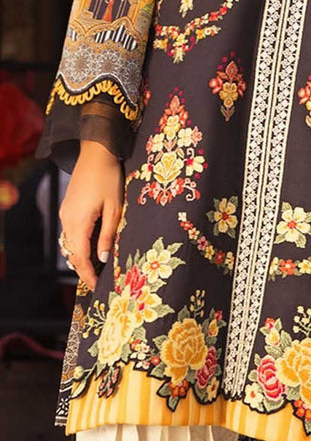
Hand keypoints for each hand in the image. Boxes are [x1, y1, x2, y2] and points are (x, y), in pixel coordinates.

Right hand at [59, 140, 123, 291]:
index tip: (97, 287)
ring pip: (70, 242)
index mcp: (78, 222)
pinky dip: (80, 242)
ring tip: (98, 266)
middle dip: (84, 268)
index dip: (88, 274)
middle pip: (72, 253)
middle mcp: (67, 219)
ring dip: (82, 256)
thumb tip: (103, 257)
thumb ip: (108, 233)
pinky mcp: (67, 207)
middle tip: (99, 281)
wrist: (96, 152)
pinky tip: (93, 245)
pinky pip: (71, 231)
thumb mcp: (114, 207)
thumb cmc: (109, 178)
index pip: (80, 257)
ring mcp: (65, 213)